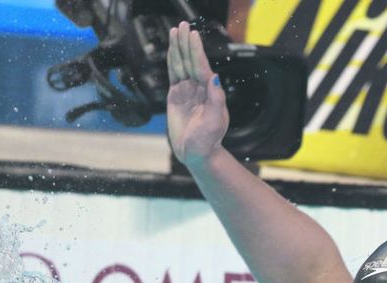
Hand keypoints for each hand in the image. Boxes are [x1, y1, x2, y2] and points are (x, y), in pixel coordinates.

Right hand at [167, 21, 229, 166]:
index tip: (192, 35)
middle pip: (190, 60)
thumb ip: (216, 99)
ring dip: (178, 48)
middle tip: (182, 25)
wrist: (197, 153)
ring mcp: (187, 91)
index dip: (196, 50)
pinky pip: (173, 75)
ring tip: (175, 31)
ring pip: (181, 65)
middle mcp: (198, 88)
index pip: (201, 66)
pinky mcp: (176, 96)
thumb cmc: (208, 140)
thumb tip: (214, 77)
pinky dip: (171, 62)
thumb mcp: (215, 120)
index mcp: (209, 92)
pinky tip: (171, 51)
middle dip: (186, 43)